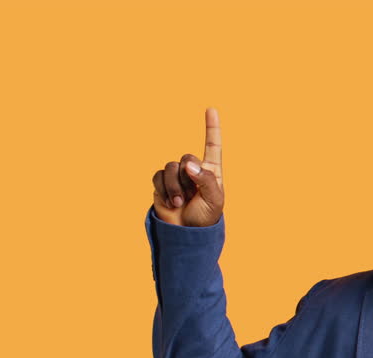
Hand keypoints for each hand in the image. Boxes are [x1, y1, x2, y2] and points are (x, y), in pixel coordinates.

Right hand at [151, 107, 224, 226]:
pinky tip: (171, 202)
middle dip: (187, 176)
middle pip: (187, 157)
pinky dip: (164, 190)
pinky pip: (158, 176)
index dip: (211, 128)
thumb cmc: (204, 218)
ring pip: (171, 167)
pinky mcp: (162, 183)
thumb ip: (206, 179)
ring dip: (175, 187)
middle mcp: (193, 170)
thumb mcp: (214, 200)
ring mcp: (177, 176)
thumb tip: (189, 165)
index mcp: (211, 172)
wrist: (186, 233)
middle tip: (191, 195)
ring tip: (181, 202)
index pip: (212, 145)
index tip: (211, 109)